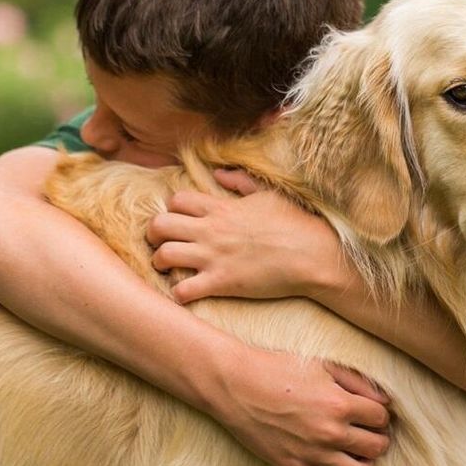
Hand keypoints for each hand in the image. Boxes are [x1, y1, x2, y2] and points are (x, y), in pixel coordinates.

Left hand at [146, 170, 360, 303]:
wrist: (313, 255)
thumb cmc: (295, 223)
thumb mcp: (268, 194)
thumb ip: (241, 182)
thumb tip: (219, 172)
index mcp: (221, 208)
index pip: (176, 201)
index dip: (172, 210)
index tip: (180, 220)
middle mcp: (211, 230)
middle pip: (158, 225)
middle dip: (153, 235)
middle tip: (161, 243)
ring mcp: (214, 257)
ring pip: (162, 256)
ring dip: (160, 263)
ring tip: (168, 269)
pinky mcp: (221, 282)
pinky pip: (182, 290)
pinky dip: (178, 293)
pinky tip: (186, 293)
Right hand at [206, 345, 391, 465]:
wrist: (235, 384)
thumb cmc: (278, 368)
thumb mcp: (322, 365)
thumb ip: (358, 382)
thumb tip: (385, 400)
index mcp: (339, 403)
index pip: (381, 417)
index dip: (380, 414)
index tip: (371, 412)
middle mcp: (330, 431)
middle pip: (376, 446)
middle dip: (378, 438)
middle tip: (368, 431)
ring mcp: (311, 453)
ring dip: (364, 464)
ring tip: (356, 453)